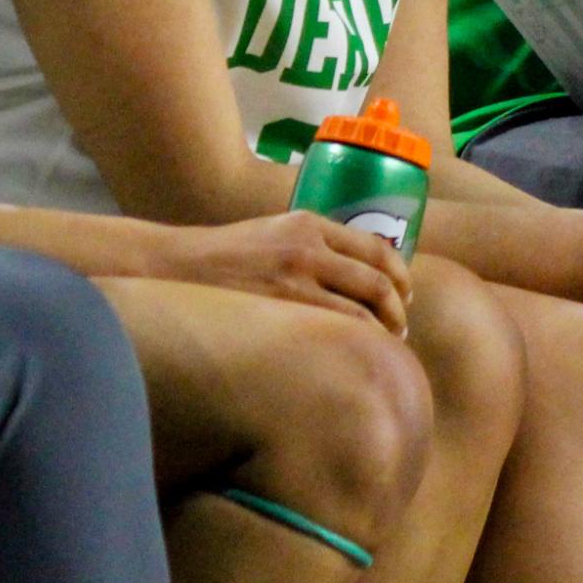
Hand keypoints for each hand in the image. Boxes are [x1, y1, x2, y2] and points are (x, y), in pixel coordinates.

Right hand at [174, 212, 412, 334]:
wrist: (176, 266)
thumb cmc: (227, 255)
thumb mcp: (276, 233)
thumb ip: (314, 247)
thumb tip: (357, 277)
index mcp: (309, 224)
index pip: (375, 249)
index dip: (400, 275)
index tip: (406, 295)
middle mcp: (307, 248)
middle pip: (376, 283)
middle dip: (396, 310)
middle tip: (400, 329)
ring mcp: (293, 282)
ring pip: (358, 314)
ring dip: (379, 334)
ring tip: (382, 349)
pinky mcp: (278, 312)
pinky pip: (330, 333)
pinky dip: (351, 346)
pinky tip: (352, 357)